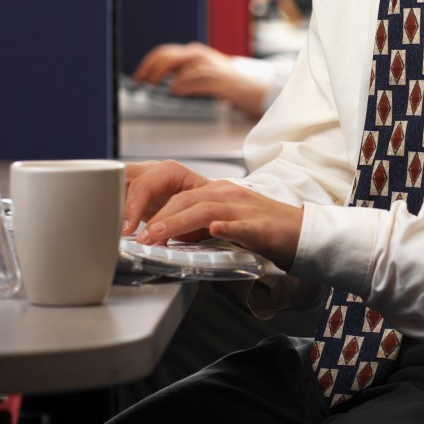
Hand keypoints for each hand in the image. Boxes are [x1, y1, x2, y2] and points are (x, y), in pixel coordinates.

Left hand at [122, 159, 302, 270]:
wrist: (299, 233)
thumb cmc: (257, 230)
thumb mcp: (217, 223)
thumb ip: (190, 225)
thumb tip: (154, 237)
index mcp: (211, 191)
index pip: (170, 186)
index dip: (142, 197)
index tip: (123, 221)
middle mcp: (225, 193)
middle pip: (182, 196)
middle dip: (154, 214)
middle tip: (134, 236)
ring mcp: (243, 206)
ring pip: (204, 208)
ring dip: (176, 222)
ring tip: (156, 236)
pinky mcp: (260, 225)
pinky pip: (239, 223)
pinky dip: (224, 226)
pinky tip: (212, 230)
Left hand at [133, 42, 269, 116]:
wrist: (253, 92)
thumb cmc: (226, 85)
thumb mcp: (202, 74)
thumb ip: (184, 73)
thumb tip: (160, 80)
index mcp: (195, 53)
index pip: (164, 52)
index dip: (148, 64)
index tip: (139, 76)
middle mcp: (201, 56)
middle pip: (169, 56)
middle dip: (152, 70)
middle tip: (143, 83)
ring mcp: (210, 66)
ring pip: (182, 65)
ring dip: (166, 76)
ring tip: (157, 88)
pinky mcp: (218, 79)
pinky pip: (196, 79)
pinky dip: (184, 85)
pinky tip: (176, 91)